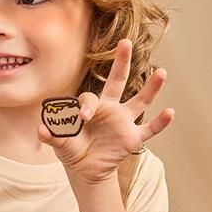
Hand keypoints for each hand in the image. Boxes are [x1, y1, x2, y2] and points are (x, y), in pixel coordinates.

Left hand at [37, 39, 173, 186]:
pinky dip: (160, 122)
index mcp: (92, 106)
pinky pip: (149, 129)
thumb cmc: (73, 150)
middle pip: (118, 80)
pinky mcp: (133, 138)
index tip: (83, 117)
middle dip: (121, 62)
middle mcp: (111, 108)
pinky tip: (170, 112)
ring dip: (151, 87)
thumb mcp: (61, 143)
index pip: (90, 98)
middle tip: (126, 42)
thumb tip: (40, 129)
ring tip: (162, 73)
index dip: (87, 106)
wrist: (86, 170)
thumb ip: (53, 136)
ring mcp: (124, 122)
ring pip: (140, 100)